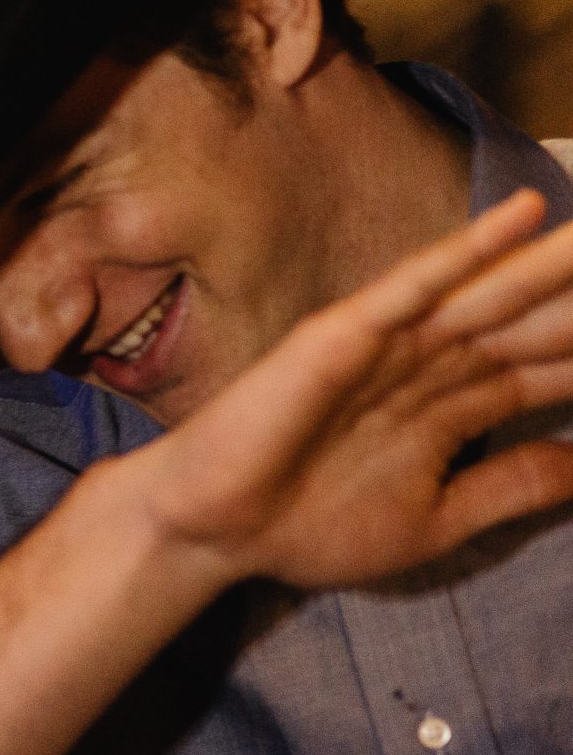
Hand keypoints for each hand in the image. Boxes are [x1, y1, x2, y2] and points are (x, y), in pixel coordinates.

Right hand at [127, 189, 572, 591]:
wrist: (216, 533)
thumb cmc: (308, 524)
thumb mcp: (437, 520)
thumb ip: (511, 488)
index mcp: (459, 404)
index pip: (554, 366)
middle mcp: (435, 363)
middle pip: (538, 319)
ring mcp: (391, 344)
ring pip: (493, 291)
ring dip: (557, 260)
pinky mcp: (344, 336)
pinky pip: (414, 288)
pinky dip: (464, 253)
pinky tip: (519, 221)